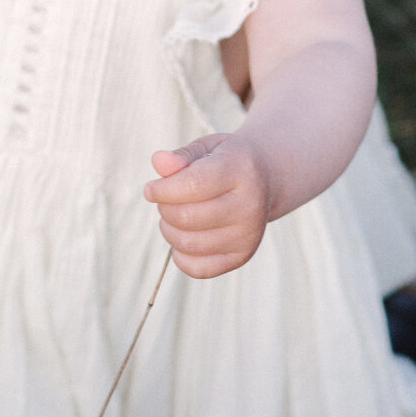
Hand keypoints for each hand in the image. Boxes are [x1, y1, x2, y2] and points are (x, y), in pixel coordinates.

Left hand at [143, 133, 273, 278]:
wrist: (265, 181)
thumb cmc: (226, 162)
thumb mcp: (206, 148)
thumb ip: (181, 156)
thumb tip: (158, 161)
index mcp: (241, 171)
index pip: (192, 185)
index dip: (162, 189)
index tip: (150, 189)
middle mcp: (249, 206)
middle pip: (187, 217)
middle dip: (164, 208)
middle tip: (165, 200)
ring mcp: (248, 235)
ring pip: (188, 243)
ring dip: (169, 230)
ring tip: (174, 215)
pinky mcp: (242, 256)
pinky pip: (198, 268)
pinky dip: (180, 255)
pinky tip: (184, 235)